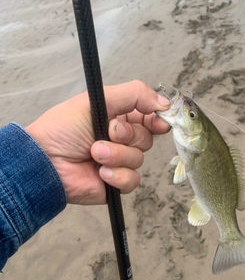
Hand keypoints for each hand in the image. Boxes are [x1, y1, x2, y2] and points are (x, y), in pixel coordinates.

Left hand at [25, 80, 169, 204]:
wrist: (45, 161)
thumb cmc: (62, 129)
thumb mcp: (98, 100)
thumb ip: (134, 95)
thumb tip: (164, 103)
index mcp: (117, 118)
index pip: (148, 118)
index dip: (156, 119)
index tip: (160, 121)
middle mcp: (120, 141)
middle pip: (146, 139)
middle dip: (128, 137)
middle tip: (108, 133)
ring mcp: (118, 163)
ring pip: (139, 160)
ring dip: (117, 155)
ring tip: (94, 153)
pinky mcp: (116, 184)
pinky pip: (132, 180)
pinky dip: (117, 175)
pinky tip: (100, 172)